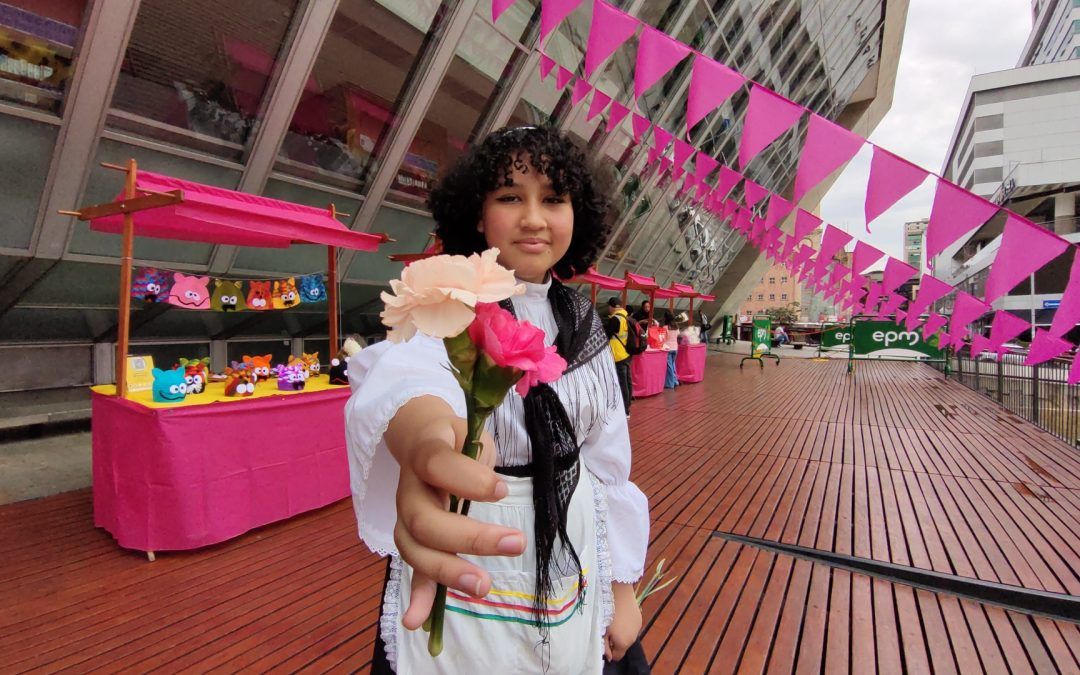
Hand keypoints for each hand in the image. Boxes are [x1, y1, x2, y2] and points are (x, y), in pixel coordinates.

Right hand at [384, 397, 525, 630]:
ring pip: (414, 549)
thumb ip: (478, 458)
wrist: (421, 440)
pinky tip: (417, 623)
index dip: (468, 480)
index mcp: (425, 454)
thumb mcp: (470, 433)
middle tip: (515, 543)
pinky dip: (417, 597)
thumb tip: (494, 489)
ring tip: (483, 586)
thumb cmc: (455, 440)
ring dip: (447, 571)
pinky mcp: (414, 541)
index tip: (502, 490)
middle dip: (468, 537)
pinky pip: (412, 570)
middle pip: (424, 520)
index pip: (437, 465)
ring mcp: (406, 518)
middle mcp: (409, 489)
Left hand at [604, 583, 641, 661]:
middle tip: (607, 630)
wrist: (619, 592)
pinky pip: (632, 627)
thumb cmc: (606, 612)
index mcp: (623, 643)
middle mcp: (633, 638)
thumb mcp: (601, 631)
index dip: (610, 652)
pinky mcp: (639, 618)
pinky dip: (626, 625)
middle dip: (616, 642)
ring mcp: (638, 628)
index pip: (618, 657)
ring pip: (628, 636)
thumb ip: (604, 646)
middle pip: (623, 646)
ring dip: (622, 633)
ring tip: (613, 621)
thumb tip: (609, 657)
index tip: (604, 641)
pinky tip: (620, 614)